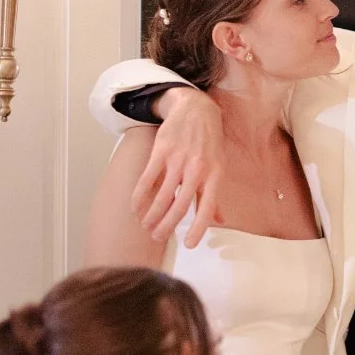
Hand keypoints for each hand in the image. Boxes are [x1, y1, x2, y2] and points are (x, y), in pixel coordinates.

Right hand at [132, 88, 224, 246]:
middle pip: (180, 205)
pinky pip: (147, 179)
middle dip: (167, 225)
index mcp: (215, 175)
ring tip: (146, 225)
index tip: (189, 245)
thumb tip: (219, 222)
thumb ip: (214, 195)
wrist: (196, 108)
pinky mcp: (161, 151)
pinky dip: (139, 196)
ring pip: (162, 195)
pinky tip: (135, 207)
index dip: (199, 228)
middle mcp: (198, 169)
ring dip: (152, 215)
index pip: (207, 207)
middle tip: (158, 236)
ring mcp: (179, 159)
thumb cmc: (209, 142)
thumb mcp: (219, 166)